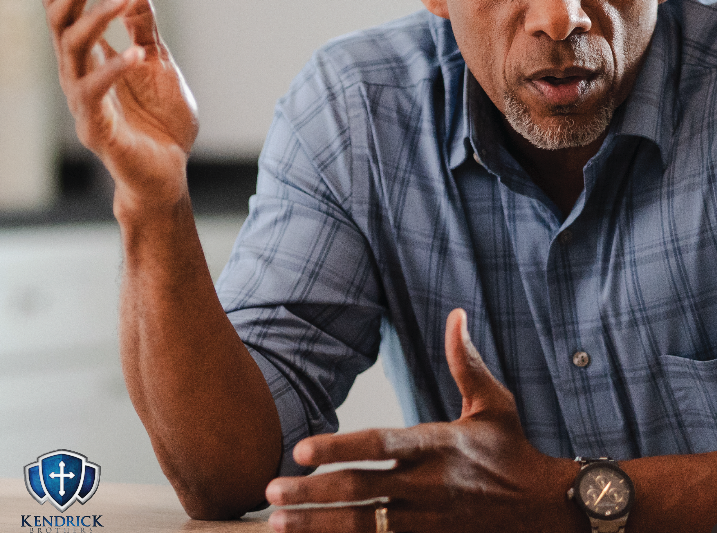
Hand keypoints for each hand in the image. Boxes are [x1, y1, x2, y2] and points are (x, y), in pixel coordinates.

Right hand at [44, 0, 198, 211]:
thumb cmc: (160, 119)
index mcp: (89, 59)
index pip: (65, 12)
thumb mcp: (157, 58)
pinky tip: (136, 52)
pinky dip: (114, 69)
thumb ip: (141, 22)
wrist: (170, 173)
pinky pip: (95, 94)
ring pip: (72, 51)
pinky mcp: (97, 131)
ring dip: (98, 18)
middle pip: (60, 24)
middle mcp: (78, 76)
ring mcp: (83, 103)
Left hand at [265, 308, 576, 532]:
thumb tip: (457, 313)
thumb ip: (466, 361)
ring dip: (318, 528)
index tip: (300, 451)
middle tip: (271, 492)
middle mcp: (427, 486)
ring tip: (278, 524)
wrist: (550, 513)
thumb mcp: (494, 403)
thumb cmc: (514, 453)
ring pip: (364, 528)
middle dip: (312, 494)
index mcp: (438, 445)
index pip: (379, 444)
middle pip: (360, 491)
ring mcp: (428, 524)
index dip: (338, 446)